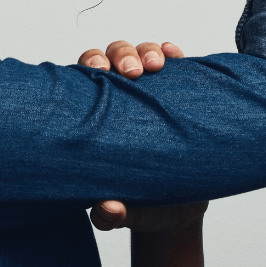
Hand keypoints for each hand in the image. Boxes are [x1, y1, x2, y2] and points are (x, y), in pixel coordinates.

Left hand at [77, 39, 202, 233]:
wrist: (180, 209)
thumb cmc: (142, 205)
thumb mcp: (128, 213)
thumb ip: (113, 215)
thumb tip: (106, 209)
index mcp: (96, 115)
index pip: (85, 78)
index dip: (88, 65)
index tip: (98, 70)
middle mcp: (122, 96)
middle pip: (113, 57)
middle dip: (120, 55)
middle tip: (132, 71)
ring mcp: (152, 92)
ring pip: (143, 55)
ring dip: (149, 51)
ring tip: (156, 65)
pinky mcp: (180, 93)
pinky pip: (177, 65)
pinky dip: (174, 54)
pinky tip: (176, 55)